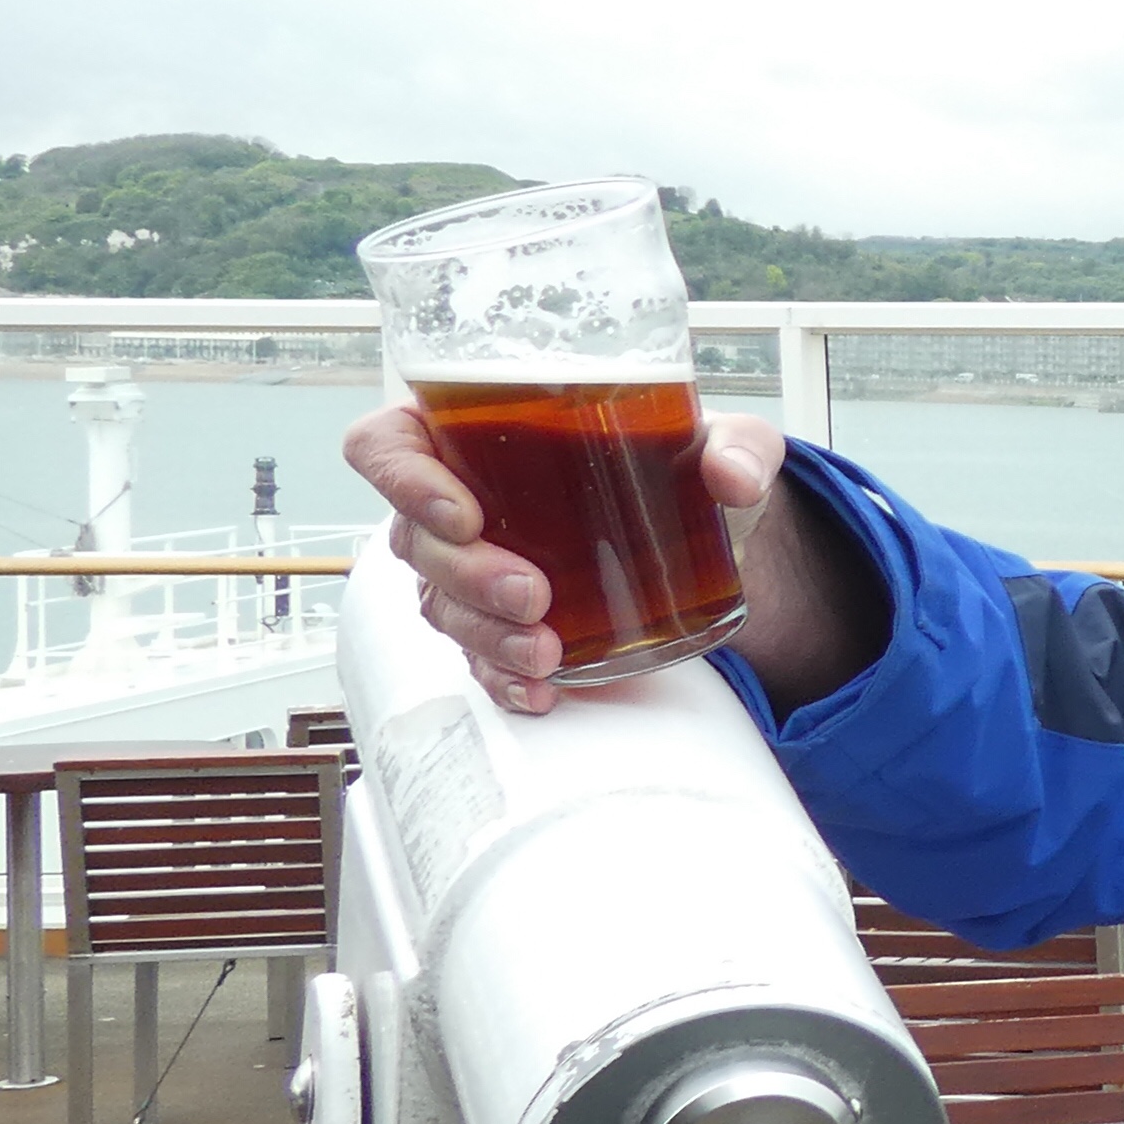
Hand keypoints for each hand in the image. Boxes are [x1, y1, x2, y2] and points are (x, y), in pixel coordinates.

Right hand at [341, 400, 789, 715]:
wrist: (714, 530)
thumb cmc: (686, 460)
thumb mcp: (724, 437)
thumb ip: (738, 444)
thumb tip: (733, 477)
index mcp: (474, 431)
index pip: (386, 445)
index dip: (400, 477)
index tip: (462, 513)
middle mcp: (458, 500)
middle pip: (414, 541)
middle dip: (466, 576)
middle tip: (533, 595)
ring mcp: (473, 568)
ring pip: (440, 606)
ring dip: (486, 636)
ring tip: (547, 653)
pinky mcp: (504, 623)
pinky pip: (478, 658)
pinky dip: (504, 679)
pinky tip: (541, 692)